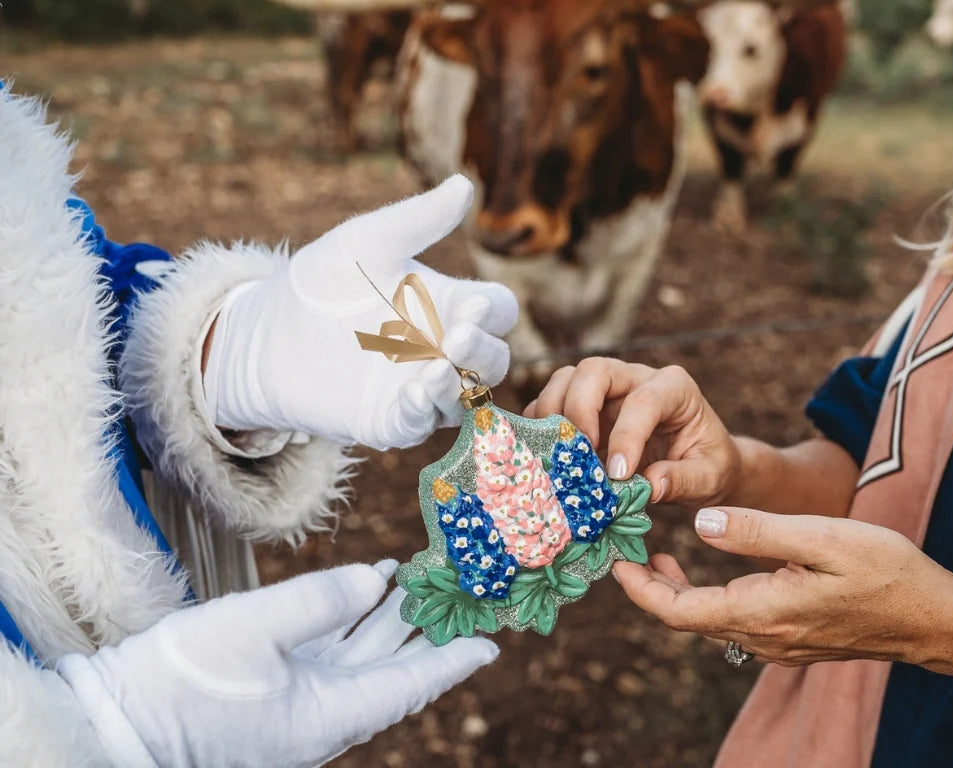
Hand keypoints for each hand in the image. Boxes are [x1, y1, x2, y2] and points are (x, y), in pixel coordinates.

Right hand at [58, 561, 498, 767]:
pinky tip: (368, 586)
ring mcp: (297, 705)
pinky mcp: (273, 692)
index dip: (452, 659)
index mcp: (327, 713)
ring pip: (365, 657)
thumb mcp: (252, 630)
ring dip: (393, 617)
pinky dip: (355, 620)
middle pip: (393, 666)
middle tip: (460, 586)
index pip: (410, 683)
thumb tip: (376, 581)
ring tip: (419, 572)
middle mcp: (321, 715)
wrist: (116, 726)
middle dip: (428, 626)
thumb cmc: (182, 684)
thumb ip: (321, 601)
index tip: (491, 641)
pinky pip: (332, 654)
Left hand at [204, 175, 517, 448]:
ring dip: (460, 388)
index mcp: (448, 304)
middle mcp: (443, 349)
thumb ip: (417, 219)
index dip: (492, 312)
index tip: (468, 304)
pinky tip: (411, 396)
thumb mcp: (368, 241)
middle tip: (454, 340)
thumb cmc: (324, 280)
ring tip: (433, 372)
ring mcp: (419, 388)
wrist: (266, 329)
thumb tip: (463, 185)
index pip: (497, 311)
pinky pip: (422, 427)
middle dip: (483, 352)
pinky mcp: (389, 419)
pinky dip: (424, 415)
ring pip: (467, 399)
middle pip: (494, 359)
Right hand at [527, 358, 740, 506]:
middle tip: (581, 453)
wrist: (698, 462)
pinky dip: (543, 427)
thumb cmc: (708, 464)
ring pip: (566, 380)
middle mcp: (635, 378)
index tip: (618, 475)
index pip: (643, 400)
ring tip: (559, 455)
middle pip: (594, 370)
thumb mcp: (710, 476)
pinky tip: (547, 456)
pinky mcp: (585, 408)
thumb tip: (651, 485)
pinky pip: (552, 403)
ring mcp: (606, 390)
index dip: (626, 435)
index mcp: (674, 388)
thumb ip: (684, 479)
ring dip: (553, 415)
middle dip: (580, 409)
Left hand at [614, 508, 952, 666]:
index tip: (614, 562)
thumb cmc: (883, 571)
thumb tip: (700, 524)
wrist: (932, 616)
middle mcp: (762, 637)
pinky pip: (731, 620)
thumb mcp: (820, 538)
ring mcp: (777, 643)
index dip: (639, 589)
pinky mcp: (790, 637)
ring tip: (656, 550)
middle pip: (686, 618)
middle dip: (650, 586)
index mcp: (761, 612)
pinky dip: (704, 594)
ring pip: (707, 620)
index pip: (678, 611)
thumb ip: (756, 532)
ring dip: (676, 589)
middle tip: (627, 548)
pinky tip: (704, 565)